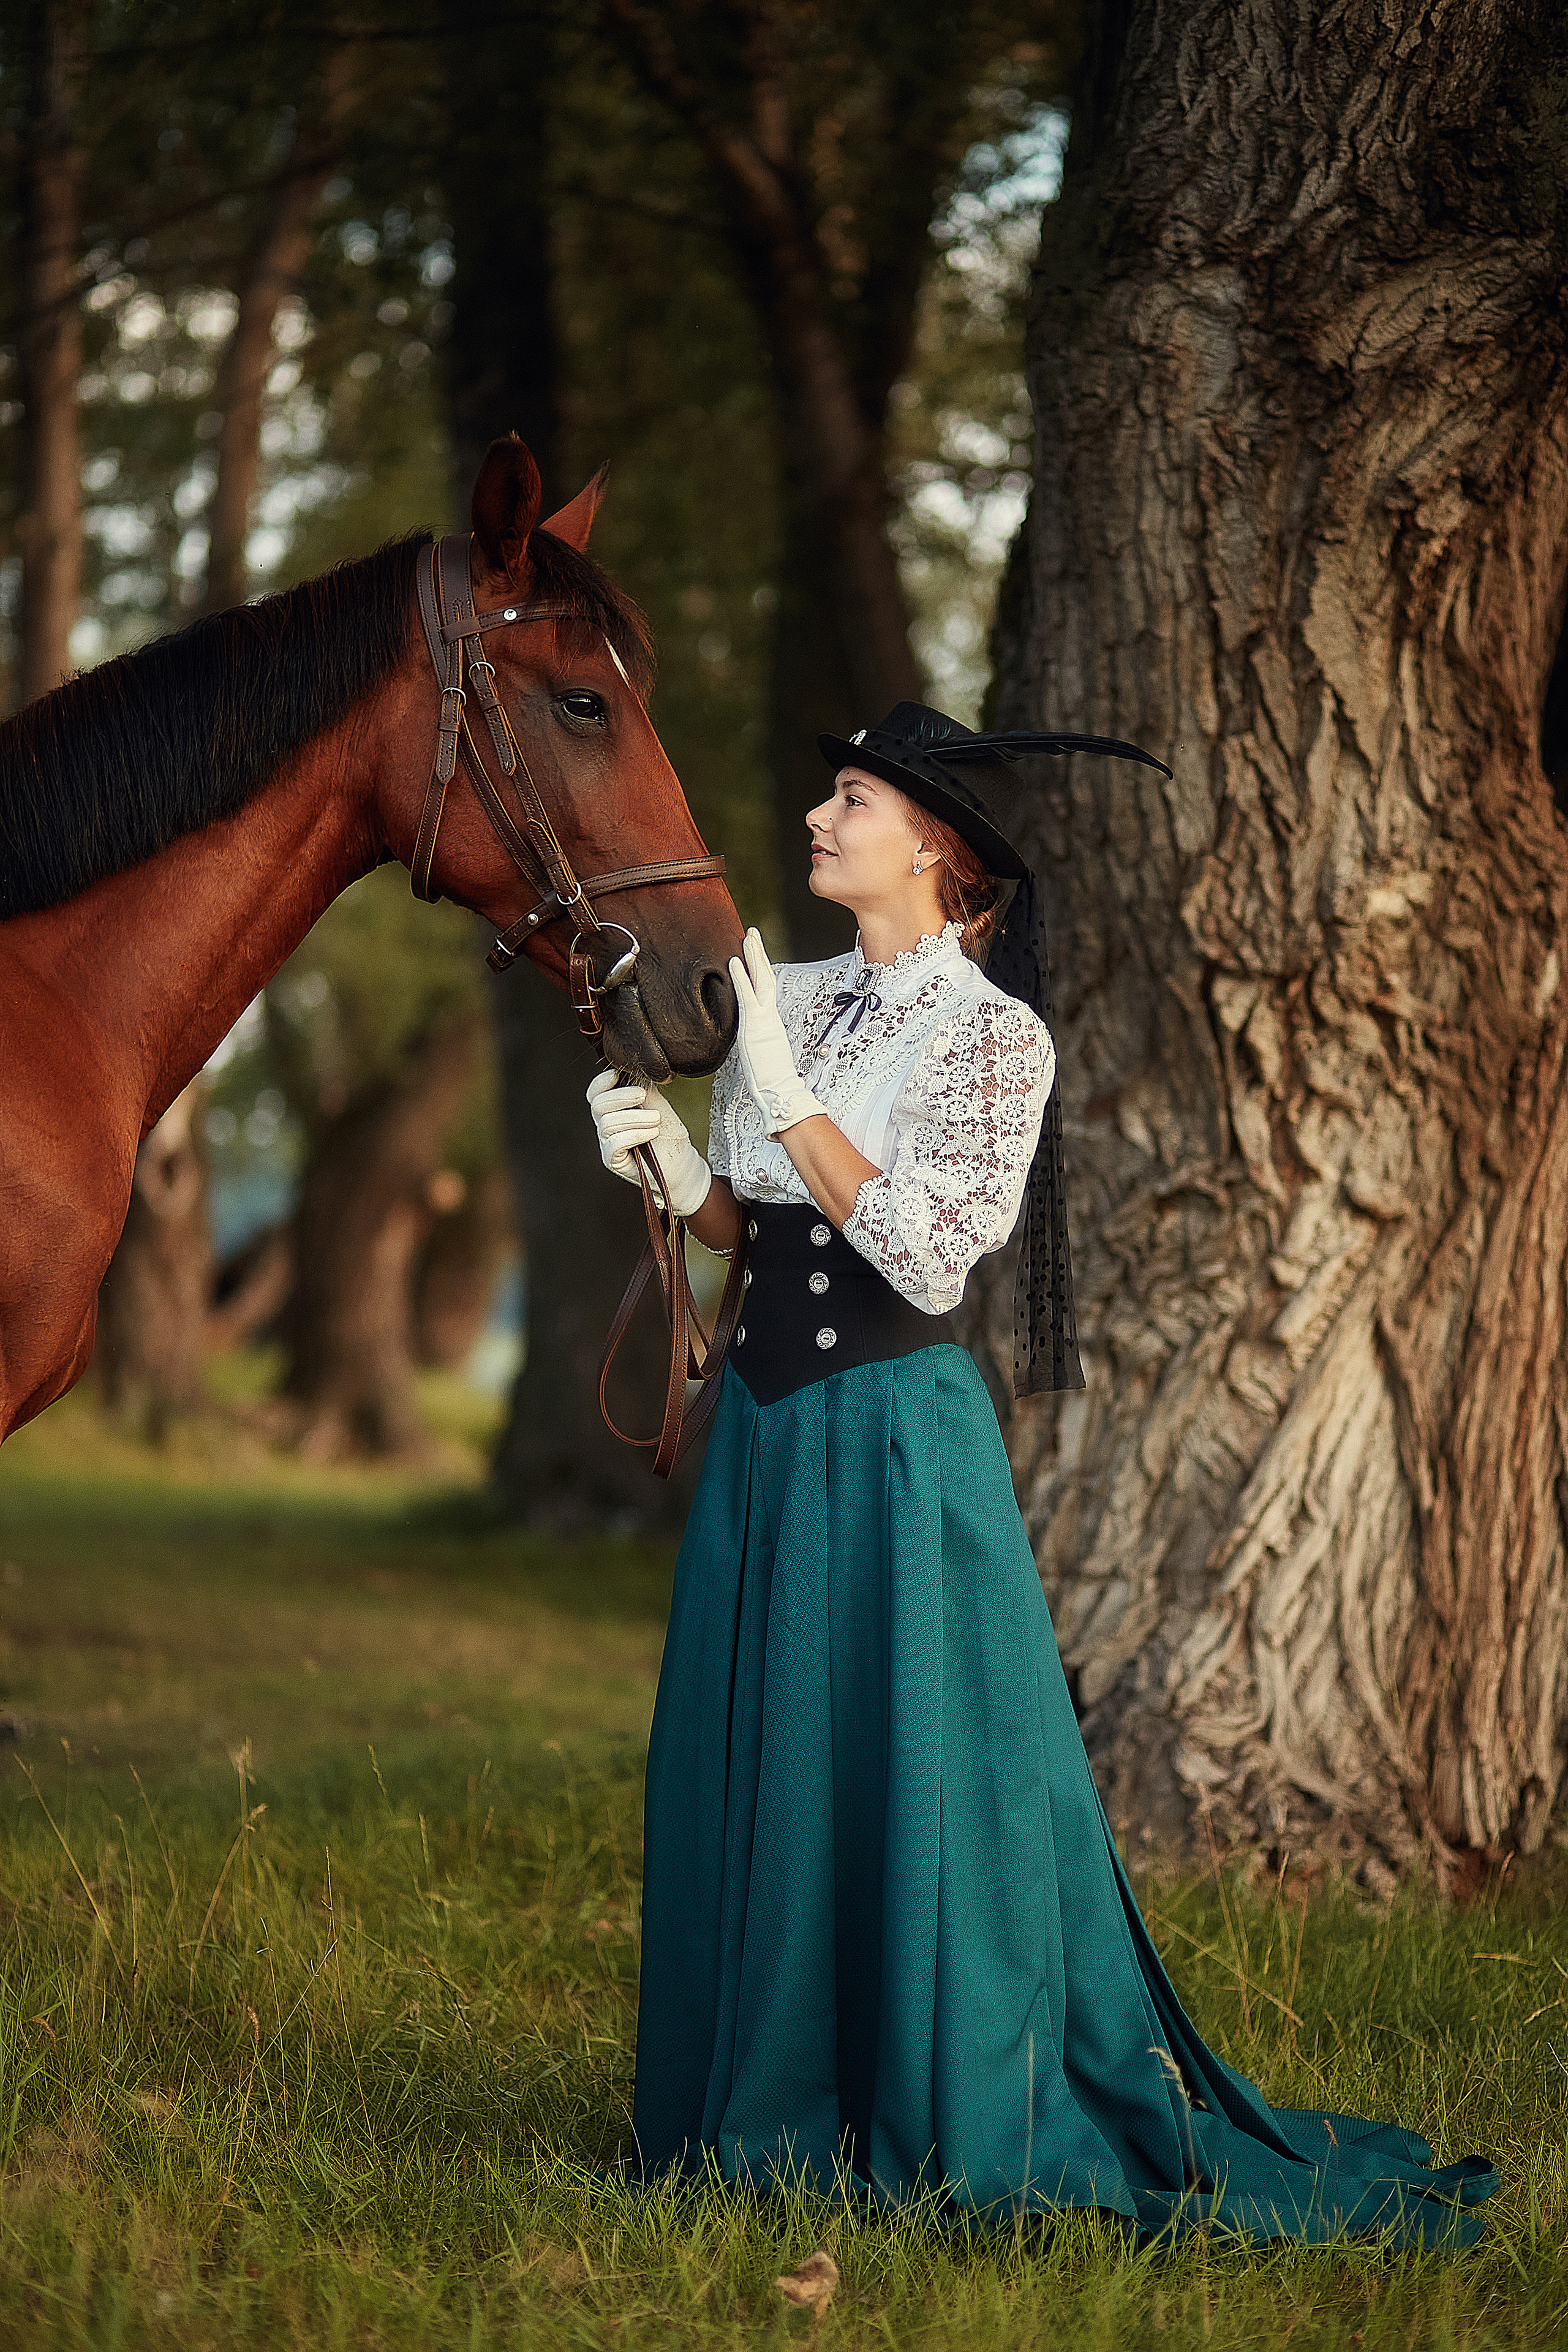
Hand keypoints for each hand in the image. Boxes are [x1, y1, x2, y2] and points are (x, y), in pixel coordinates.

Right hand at [586, 1068, 711, 1217]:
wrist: (682, 1165)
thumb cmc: (670, 1137)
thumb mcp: (659, 1107)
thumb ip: (646, 1090)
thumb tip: (636, 1069)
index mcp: (614, 1109)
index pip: (595, 1093)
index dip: (601, 1082)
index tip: (617, 1074)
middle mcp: (606, 1125)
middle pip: (598, 1105)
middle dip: (621, 1096)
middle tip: (642, 1095)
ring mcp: (607, 1143)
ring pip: (608, 1123)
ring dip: (635, 1117)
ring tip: (656, 1120)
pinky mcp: (612, 1160)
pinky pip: (614, 1143)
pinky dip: (634, 1134)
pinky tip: (651, 1134)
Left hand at [727, 928, 824, 1135]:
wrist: (778, 1091)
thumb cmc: (771, 1080)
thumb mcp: (759, 1056)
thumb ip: (757, 1044)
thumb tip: (752, 1045)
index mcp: (769, 1021)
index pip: (764, 989)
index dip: (759, 969)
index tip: (753, 953)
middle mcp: (768, 1015)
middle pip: (764, 977)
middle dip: (758, 954)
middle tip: (752, 933)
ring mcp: (764, 1018)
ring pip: (760, 979)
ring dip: (754, 956)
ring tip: (749, 936)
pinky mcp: (758, 1024)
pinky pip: (747, 995)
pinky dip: (741, 977)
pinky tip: (735, 960)